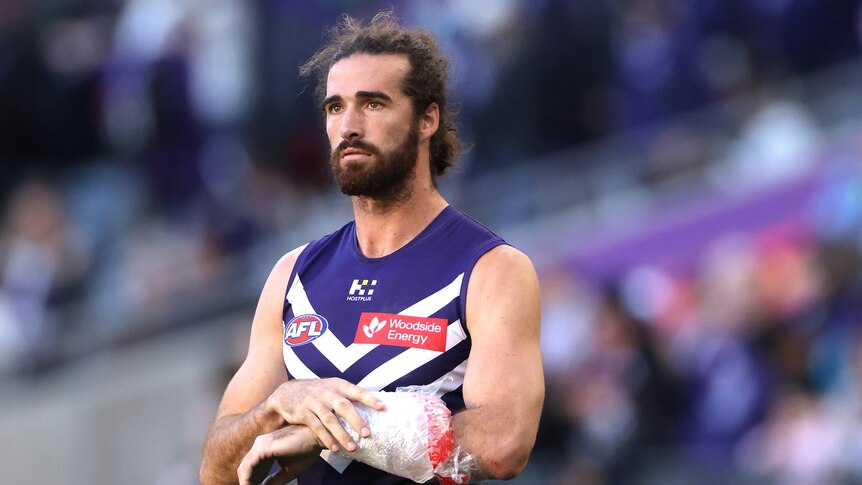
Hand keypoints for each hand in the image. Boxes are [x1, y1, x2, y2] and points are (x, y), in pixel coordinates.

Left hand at [238, 425, 320, 484]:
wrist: (318, 437)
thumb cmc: (307, 450)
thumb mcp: (289, 470)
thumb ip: (275, 479)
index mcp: (266, 448)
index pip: (252, 468)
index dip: (252, 482)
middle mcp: (260, 444)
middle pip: (245, 468)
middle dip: (247, 483)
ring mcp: (260, 445)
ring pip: (244, 469)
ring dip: (246, 483)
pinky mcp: (263, 447)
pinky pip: (248, 468)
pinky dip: (246, 480)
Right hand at [267, 378, 384, 452]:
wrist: (287, 393)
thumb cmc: (317, 392)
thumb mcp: (331, 387)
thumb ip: (347, 395)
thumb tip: (373, 404)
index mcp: (337, 384)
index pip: (356, 390)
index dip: (369, 398)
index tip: (382, 407)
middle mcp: (326, 392)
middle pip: (343, 406)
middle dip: (356, 420)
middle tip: (367, 434)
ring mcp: (314, 402)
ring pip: (330, 419)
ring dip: (342, 434)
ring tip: (352, 447)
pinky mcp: (303, 413)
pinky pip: (316, 427)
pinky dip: (326, 438)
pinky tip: (334, 448)